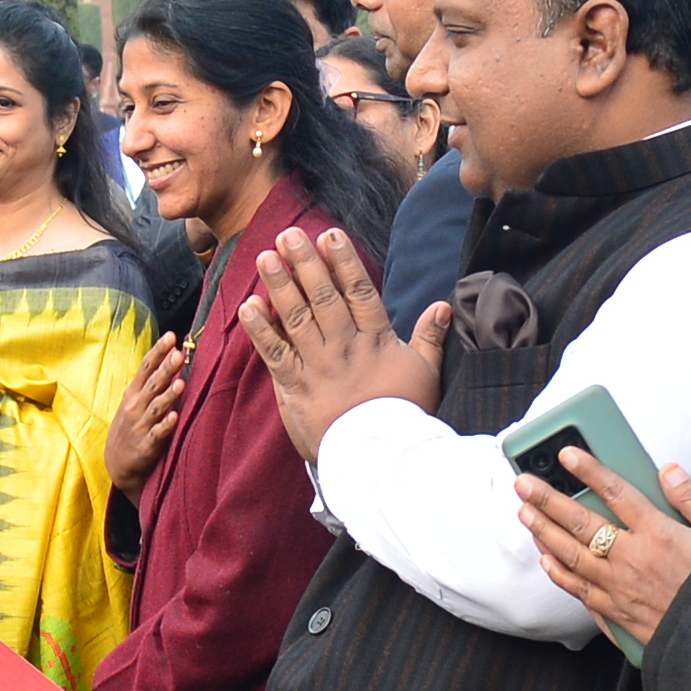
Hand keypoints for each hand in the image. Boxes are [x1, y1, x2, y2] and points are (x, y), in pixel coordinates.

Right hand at [105, 336, 187, 486]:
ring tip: (181, 383)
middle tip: (179, 353)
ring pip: (156, 407)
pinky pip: (157, 434)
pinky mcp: (146, 446)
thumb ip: (149, 384)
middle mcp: (136, 407)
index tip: (171, 336)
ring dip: (168, 396)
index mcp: (133, 394)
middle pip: (153, 384)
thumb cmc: (130, 428)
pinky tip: (174, 417)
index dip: (158, 352)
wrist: (118, 465)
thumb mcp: (132, 403)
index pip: (146, 368)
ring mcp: (140, 426)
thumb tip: (169, 360)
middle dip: (166, 368)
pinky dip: (165, 426)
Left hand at [237, 226, 443, 459]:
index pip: (359, 292)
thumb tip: (442, 306)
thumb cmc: (405, 414)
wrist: (381, 457)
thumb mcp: (425, 372)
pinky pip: (275, 354)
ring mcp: (318, 366)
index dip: (344, 261)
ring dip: (280, 285)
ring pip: (297, 318)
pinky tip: (248, 305)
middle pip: (323, 297)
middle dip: (305, 263)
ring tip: (266, 256)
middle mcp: (344, 346)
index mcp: (376, 339)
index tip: (330, 235)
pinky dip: (261, 330)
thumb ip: (430, 337)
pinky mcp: (296, 387)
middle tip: (289, 234)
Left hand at [516, 444, 690, 650]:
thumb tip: (669, 470)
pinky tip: (546, 561)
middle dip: (547, 499)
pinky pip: (579, 591)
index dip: (589, 470)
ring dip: (544, 532)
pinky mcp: (616, 613)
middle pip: (581, 523)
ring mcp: (619, 588)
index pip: (616, 492)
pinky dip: (559, 574)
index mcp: (659, 534)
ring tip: (525, 513)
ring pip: (571, 556)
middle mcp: (631, 559)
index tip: (566, 454)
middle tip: (523, 483)